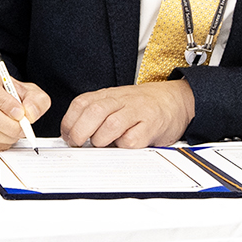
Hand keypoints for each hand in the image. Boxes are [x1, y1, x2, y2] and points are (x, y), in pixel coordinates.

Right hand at [0, 67, 51, 148]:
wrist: (0, 102)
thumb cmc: (11, 95)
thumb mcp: (29, 91)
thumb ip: (36, 100)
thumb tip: (29, 114)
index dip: (5, 103)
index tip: (20, 113)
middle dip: (9, 125)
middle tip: (23, 128)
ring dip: (5, 136)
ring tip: (15, 132)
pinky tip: (4, 136)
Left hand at [60, 80, 195, 148]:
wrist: (175, 100)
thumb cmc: (141, 106)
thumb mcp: (116, 104)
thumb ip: (96, 116)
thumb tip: (73, 139)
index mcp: (108, 95)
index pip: (81, 103)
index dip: (69, 122)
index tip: (67, 137)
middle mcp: (121, 100)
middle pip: (93, 112)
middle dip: (80, 131)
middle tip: (78, 144)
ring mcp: (137, 112)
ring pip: (111, 125)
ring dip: (101, 139)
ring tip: (101, 146)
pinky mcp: (151, 125)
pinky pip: (132, 140)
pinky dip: (123, 146)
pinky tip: (124, 146)